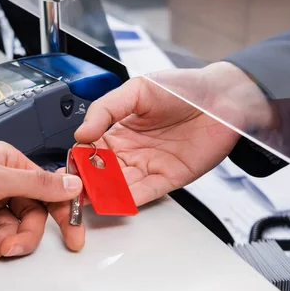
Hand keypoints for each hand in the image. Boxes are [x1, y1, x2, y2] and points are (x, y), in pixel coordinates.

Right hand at [49, 62, 275, 250]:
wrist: (222, 97)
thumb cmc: (183, 89)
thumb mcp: (137, 90)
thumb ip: (106, 109)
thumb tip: (81, 132)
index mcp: (119, 130)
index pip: (90, 151)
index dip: (78, 160)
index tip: (67, 167)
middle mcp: (131, 152)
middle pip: (101, 174)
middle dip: (87, 184)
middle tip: (73, 191)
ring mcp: (149, 166)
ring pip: (120, 186)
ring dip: (105, 194)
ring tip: (91, 199)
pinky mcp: (169, 178)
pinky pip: (146, 192)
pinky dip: (130, 199)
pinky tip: (116, 201)